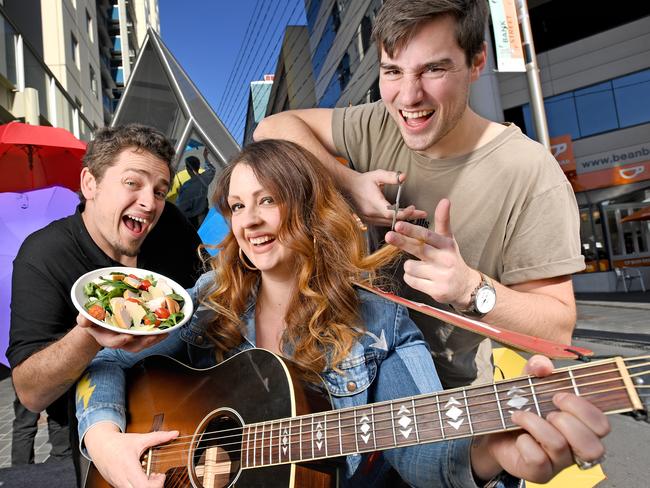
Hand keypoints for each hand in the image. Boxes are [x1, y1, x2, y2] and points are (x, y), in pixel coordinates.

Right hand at [76, 313, 167, 352]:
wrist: (102, 320)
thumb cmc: (94, 319)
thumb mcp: (86, 318)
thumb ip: (85, 319)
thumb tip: (83, 320)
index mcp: (107, 337)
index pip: (113, 342)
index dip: (120, 341)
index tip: (127, 337)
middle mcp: (121, 340)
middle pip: (133, 345)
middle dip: (144, 342)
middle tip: (152, 336)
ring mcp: (131, 338)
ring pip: (144, 343)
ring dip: (155, 339)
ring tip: (164, 333)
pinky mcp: (139, 335)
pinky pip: (149, 337)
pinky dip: (158, 334)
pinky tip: (167, 328)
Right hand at [85, 422, 178, 487]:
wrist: (99, 445)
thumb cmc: (118, 443)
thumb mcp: (140, 438)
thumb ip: (158, 437)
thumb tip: (174, 433)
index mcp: (129, 467)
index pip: (144, 486)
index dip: (157, 484)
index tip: (161, 475)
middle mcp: (122, 479)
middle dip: (153, 487)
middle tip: (157, 478)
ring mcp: (118, 484)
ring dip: (145, 487)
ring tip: (149, 476)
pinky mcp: (116, 485)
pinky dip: (138, 486)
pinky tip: (141, 477)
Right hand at [345, 170, 426, 225]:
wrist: (348, 187)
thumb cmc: (364, 180)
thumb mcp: (377, 175)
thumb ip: (391, 176)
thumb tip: (404, 177)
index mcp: (373, 202)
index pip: (391, 213)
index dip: (404, 213)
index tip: (414, 207)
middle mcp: (370, 214)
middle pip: (393, 220)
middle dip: (409, 217)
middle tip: (423, 214)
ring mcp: (368, 219)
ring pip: (388, 223)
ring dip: (402, 220)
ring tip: (416, 215)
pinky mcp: (367, 221)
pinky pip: (383, 223)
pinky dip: (393, 221)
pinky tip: (402, 217)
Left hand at [385, 198, 477, 307]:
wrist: (465, 286)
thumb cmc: (451, 260)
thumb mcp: (448, 240)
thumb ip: (443, 221)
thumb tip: (445, 200)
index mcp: (447, 246)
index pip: (428, 236)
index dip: (412, 230)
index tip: (399, 224)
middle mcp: (445, 260)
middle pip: (419, 249)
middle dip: (402, 242)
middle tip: (389, 236)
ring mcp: (441, 276)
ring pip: (410, 267)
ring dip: (410, 266)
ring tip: (421, 267)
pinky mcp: (436, 291)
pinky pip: (411, 281)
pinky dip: (412, 278)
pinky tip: (422, 278)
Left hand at [472, 355, 610, 483]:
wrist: (495, 432)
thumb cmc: (521, 409)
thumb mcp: (528, 384)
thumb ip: (536, 369)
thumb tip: (543, 364)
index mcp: (581, 424)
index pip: (601, 424)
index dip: (584, 409)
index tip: (559, 395)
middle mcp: (575, 447)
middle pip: (593, 445)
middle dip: (566, 421)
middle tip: (547, 410)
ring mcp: (559, 462)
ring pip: (561, 447)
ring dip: (536, 425)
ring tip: (521, 416)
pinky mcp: (540, 472)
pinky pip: (538, 459)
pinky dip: (525, 442)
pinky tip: (519, 435)